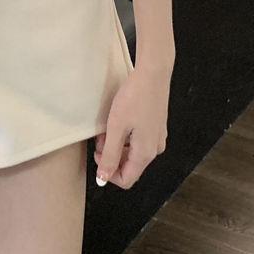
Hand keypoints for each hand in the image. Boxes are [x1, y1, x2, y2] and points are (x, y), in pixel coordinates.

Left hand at [93, 63, 170, 188]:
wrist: (152, 74)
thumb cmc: (133, 99)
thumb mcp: (116, 127)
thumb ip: (109, 155)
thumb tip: (103, 179)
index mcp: (146, 153)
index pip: (126, 179)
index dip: (108, 173)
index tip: (97, 154)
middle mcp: (155, 149)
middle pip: (130, 166)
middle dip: (111, 157)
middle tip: (99, 140)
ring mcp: (157, 137)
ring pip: (132, 152)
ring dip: (116, 146)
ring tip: (105, 129)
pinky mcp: (156, 126)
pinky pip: (138, 141)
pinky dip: (125, 137)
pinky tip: (117, 122)